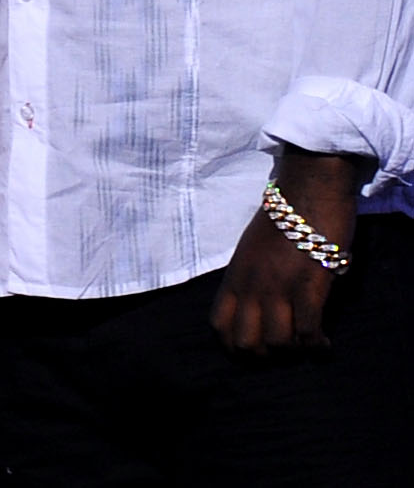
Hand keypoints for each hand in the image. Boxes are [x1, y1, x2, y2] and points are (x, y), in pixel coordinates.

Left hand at [209, 150, 367, 354]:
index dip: (234, 347)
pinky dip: (317, 345)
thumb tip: (255, 308)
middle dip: (265, 355)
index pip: (219, 324)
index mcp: (234, 274)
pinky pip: (308, 332)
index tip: (253, 351)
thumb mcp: (251, 248)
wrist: (308, 188)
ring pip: (278, 344)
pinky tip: (324, 343)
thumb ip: (249, 277)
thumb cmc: (282, 216)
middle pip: (246, 343)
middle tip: (282, 350)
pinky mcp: (308, 285)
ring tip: (306, 343)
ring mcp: (279, 287)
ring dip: (294, 350)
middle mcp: (251, 284)